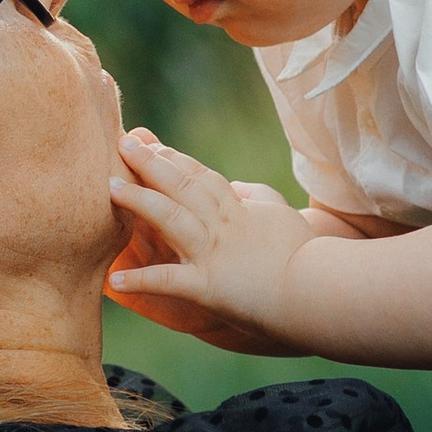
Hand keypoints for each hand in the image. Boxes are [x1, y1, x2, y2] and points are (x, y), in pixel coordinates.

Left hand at [106, 132, 314, 353]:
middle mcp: (222, 226)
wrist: (321, 289)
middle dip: (150, 162)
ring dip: (139, 201)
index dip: (171, 157)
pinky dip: (142, 281)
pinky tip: (115, 282)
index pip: (199, 176)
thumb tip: (239, 187)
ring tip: (109, 188)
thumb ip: (258, 198)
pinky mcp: (209, 286)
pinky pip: (169, 281)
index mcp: (238, 211)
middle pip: (181, 185)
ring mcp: (214, 253)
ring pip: (171, 217)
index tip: (146, 141)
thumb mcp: (282, 216)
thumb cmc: (308, 255)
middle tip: (122, 143)